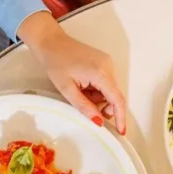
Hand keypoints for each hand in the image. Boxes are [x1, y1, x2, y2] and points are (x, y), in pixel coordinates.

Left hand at [19, 12, 126, 134]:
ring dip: (98, 98)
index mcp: (100, 73)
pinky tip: (84, 85)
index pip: (117, 100)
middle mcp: (108, 66)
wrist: (51, 41)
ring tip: (81, 91)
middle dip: (103, 106)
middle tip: (85, 105)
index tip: (120, 132)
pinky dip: (98, 90)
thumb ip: (85, 107)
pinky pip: (107, 83)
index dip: (120, 117)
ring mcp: (108, 63)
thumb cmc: (56, 63)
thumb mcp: (67, 90)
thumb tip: (99, 122)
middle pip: (115, 97)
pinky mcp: (105, 62)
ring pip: (110, 91)